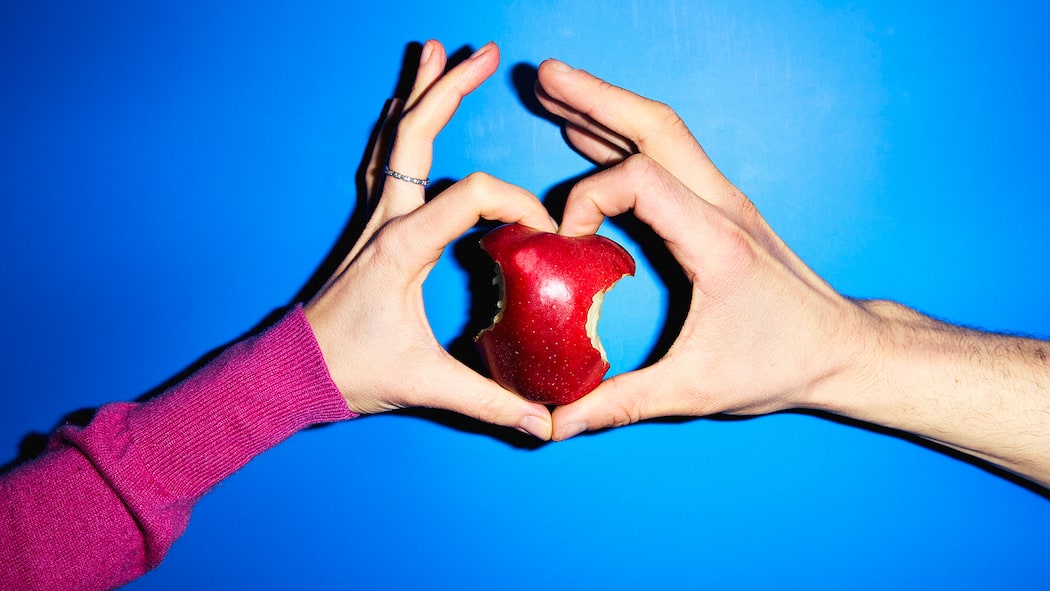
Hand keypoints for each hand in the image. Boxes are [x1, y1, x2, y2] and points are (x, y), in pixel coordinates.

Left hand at [304, 41, 556, 439]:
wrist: (292, 372)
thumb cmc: (349, 371)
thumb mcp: (424, 383)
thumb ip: (488, 400)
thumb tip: (541, 421)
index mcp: (402, 245)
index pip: (471, 195)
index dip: (517, 204)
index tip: (547, 234)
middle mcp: (385, 219)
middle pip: (417, 134)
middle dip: (451, 89)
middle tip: (484, 53)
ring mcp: (372, 218)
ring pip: (393, 138)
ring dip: (418, 94)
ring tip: (436, 51)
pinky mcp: (369, 227)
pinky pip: (383, 160)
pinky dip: (398, 126)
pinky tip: (404, 109)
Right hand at [534, 59, 868, 439]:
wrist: (843, 348)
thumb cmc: (781, 363)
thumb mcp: (696, 390)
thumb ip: (621, 403)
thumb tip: (555, 421)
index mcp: (715, 242)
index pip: (639, 180)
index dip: (587, 199)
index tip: (564, 240)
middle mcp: (721, 205)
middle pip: (654, 126)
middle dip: (594, 97)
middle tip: (542, 77)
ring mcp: (723, 199)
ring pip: (663, 131)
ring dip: (607, 106)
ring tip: (553, 87)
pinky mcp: (719, 207)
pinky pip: (668, 155)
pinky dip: (623, 135)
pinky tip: (589, 131)